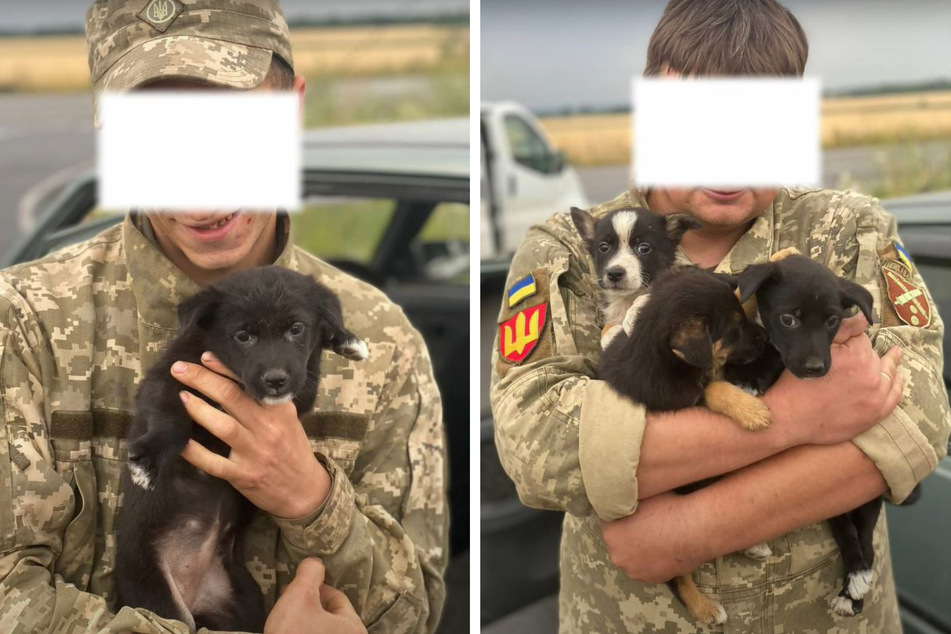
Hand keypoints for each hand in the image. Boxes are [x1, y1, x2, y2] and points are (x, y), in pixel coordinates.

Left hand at [172, 353, 330, 518]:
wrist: (305, 490)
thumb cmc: (293, 450)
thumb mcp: (288, 420)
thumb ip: (265, 403)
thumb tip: (232, 380)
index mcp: (280, 411)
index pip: (249, 383)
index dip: (224, 369)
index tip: (204, 357)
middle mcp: (268, 429)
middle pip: (230, 397)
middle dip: (202, 380)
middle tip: (179, 369)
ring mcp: (255, 453)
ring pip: (222, 426)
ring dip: (198, 409)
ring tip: (181, 396)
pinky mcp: (243, 475)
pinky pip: (214, 462)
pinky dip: (195, 452)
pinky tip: (181, 443)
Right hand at [265, 558, 366, 633]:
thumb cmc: (295, 632)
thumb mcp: (300, 595)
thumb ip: (310, 574)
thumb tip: (315, 562)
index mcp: (354, 627)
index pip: (337, 598)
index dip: (314, 588)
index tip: (294, 588)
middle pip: (330, 616)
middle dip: (309, 605)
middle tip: (290, 602)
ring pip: (322, 631)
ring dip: (306, 621)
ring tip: (288, 618)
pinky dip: (304, 633)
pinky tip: (291, 632)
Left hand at [600, 492, 700, 582]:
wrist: (693, 529)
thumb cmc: (667, 508)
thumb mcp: (641, 497)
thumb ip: (626, 504)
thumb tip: (625, 501)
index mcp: (610, 533)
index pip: (609, 523)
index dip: (621, 516)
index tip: (632, 513)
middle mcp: (617, 555)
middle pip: (619, 542)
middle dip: (629, 535)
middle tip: (646, 526)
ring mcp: (634, 570)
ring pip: (633, 558)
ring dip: (640, 551)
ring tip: (657, 539)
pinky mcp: (651, 579)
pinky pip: (647, 568)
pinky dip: (653, 562)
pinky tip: (664, 551)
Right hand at [763, 315, 903, 446]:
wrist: (789, 418)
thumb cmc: (796, 383)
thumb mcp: (814, 351)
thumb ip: (841, 331)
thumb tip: (862, 317)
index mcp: (857, 357)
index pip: (862, 338)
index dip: (853, 338)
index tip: (848, 342)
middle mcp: (872, 377)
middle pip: (876, 356)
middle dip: (869, 352)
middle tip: (863, 350)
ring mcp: (876, 398)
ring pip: (889, 375)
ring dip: (889, 365)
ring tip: (894, 357)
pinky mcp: (874, 415)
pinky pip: (893, 398)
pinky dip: (896, 387)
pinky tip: (897, 380)